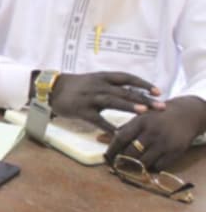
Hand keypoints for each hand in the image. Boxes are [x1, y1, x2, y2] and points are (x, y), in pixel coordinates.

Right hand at [49, 71, 164, 131]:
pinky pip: (97, 119)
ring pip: (113, 101)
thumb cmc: (75, 85)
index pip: (127, 78)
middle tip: (160, 106)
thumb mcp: (93, 80)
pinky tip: (119, 134)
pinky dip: (108, 127)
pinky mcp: (81, 110)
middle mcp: (98, 86)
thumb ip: (111, 85)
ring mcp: (90, 98)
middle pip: (124, 91)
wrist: (51, 88)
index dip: (143, 84)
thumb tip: (133, 92)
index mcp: (102, 77)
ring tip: (144, 112)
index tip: (158, 91)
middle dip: (144, 98)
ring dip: (129, 106)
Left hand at [106, 95, 205, 169]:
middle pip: (131, 153)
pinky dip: (151, 168)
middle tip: (118, 165)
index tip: (106, 158)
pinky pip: (159, 166)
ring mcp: (164, 142)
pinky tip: (148, 164)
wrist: (185, 115)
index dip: (112, 150)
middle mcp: (152, 132)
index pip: (121, 138)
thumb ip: (121, 129)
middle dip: (122, 161)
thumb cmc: (156, 118)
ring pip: (144, 162)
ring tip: (131, 166)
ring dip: (136, 167)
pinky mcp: (175, 151)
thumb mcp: (139, 119)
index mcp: (140, 121)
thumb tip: (98, 138)